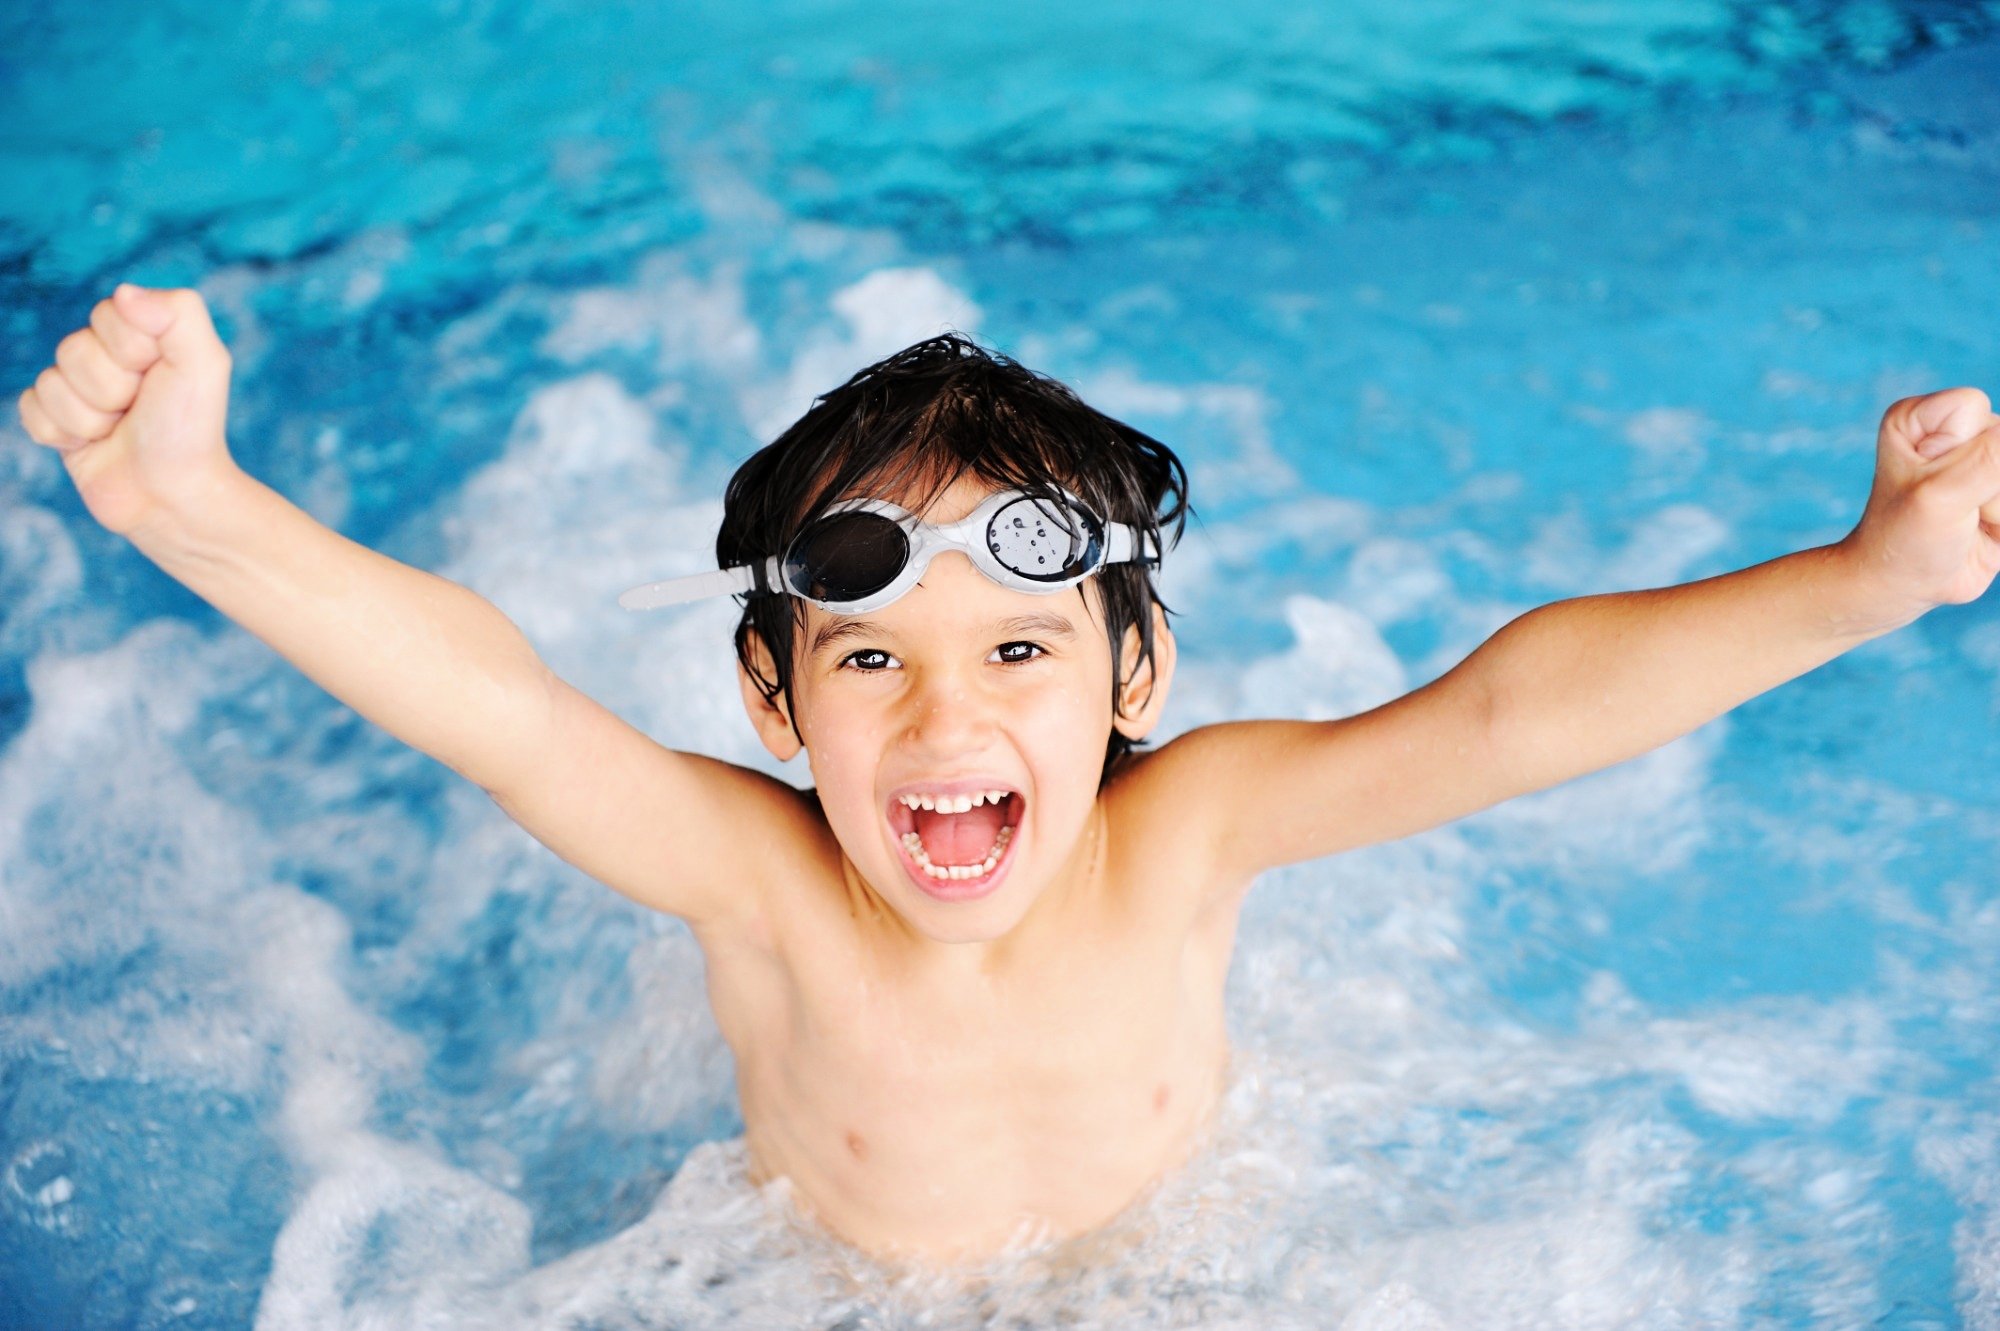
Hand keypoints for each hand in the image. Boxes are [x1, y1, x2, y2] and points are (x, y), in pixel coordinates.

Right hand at [15, 284, 238, 536]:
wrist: (173, 497)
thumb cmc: (191, 430)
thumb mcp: (204, 364)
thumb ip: (178, 313)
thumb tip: (123, 293)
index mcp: (142, 333)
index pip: (106, 314)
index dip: (132, 350)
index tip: (160, 377)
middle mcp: (107, 356)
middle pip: (73, 349)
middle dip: (111, 389)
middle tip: (140, 411)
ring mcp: (78, 389)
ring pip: (50, 383)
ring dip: (90, 417)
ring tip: (120, 432)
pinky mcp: (57, 422)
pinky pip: (30, 409)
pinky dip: (62, 433)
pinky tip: (92, 446)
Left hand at [1838, 387, 1999, 624]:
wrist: (1905, 585)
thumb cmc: (1906, 538)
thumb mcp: (1942, 495)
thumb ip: (1990, 458)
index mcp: (1919, 418)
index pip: (1971, 405)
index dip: (1962, 448)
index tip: (1930, 481)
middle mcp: (1953, 431)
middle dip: (1991, 484)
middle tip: (1954, 507)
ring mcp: (1982, 458)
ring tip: (1969, 521)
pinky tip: (1983, 530)